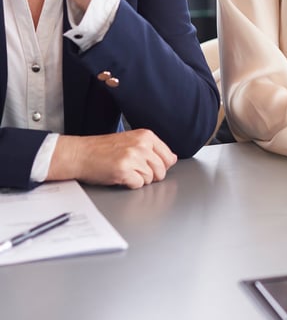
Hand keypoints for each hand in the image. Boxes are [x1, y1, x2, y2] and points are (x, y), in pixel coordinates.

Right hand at [48, 130, 177, 188]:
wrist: (80, 153)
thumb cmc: (103, 149)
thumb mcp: (132, 141)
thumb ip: (153, 149)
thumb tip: (172, 159)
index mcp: (146, 136)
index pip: (169, 156)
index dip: (162, 166)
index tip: (153, 168)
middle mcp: (142, 145)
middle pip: (161, 169)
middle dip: (152, 176)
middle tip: (136, 172)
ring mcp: (133, 157)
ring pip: (150, 178)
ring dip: (139, 180)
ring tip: (126, 172)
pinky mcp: (124, 170)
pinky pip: (138, 184)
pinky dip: (131, 184)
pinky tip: (121, 177)